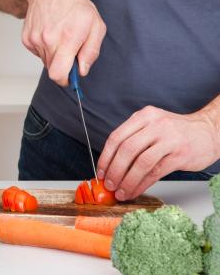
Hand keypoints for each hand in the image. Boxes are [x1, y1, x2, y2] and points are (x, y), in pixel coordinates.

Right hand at [22, 0, 106, 85]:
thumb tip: (82, 70)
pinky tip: (50, 33)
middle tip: (71, 49)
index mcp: (67, 39)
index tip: (70, 78)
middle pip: (53, 69)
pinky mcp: (27, 39)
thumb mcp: (96, 25)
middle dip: (63, 64)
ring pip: (46, 61)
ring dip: (54, 55)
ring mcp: (35, 40)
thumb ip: (91, 51)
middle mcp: (48, 40)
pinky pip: (38, 52)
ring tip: (60, 36)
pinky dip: (45, 48)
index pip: (58, 74)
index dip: (65, 80)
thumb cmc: (74, 5)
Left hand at [97, 106, 219, 200]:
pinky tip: (135, 191)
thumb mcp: (153, 125)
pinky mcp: (180, 155)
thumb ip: (134, 138)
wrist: (209, 131)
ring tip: (121, 192)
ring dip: (127, 181)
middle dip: (114, 171)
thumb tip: (111, 164)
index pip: (116, 137)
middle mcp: (155, 125)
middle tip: (109, 185)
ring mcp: (169, 139)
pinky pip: (155, 173)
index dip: (105, 157)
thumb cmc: (177, 132)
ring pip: (141, 163)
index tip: (101, 172)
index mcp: (144, 116)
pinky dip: (142, 184)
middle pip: (126, 150)